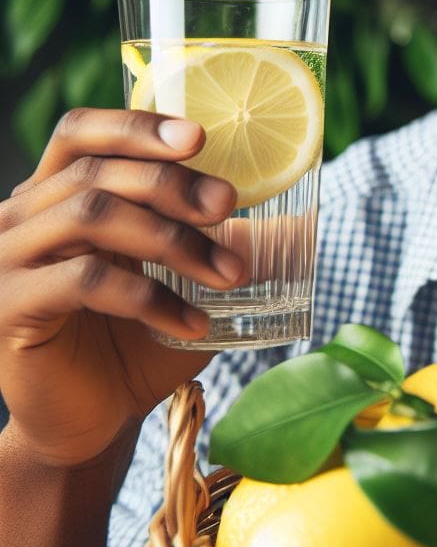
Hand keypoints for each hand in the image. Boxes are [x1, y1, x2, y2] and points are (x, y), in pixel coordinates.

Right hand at [0, 109, 246, 467]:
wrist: (92, 421)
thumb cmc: (139, 344)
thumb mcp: (188, 286)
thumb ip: (224, 248)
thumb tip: (297, 225)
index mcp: (58, 197)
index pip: (81, 133)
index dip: (137, 126)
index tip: (200, 137)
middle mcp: (24, 218)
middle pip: (96, 171)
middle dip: (173, 184)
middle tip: (228, 206)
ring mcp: (9, 260)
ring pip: (91, 215)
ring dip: (173, 240)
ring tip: (229, 275)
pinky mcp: (10, 307)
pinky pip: (85, 282)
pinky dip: (150, 297)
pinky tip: (193, 324)